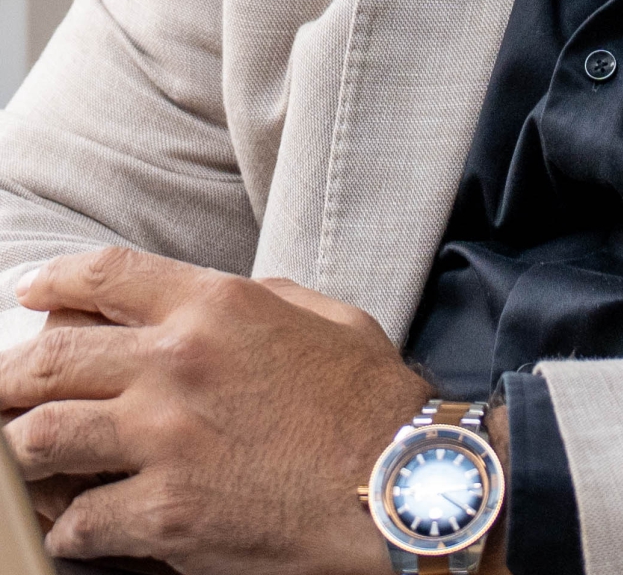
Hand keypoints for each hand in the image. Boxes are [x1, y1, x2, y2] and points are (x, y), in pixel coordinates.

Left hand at [0, 248, 432, 572]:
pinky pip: (79, 524)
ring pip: (39, 439)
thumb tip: (216, 303)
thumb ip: (259, 299)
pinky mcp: (165, 516)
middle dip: (9, 378)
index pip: (104, 275)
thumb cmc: (371, 402)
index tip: (31, 294)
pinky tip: (84, 528)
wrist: (401, 485)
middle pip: (48, 359)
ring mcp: (164, 441)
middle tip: (1, 392)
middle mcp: (177, 363)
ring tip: (33, 463)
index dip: (54, 282)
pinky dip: (73, 529)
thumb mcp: (321, 316)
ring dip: (28, 452)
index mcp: (216, 305)